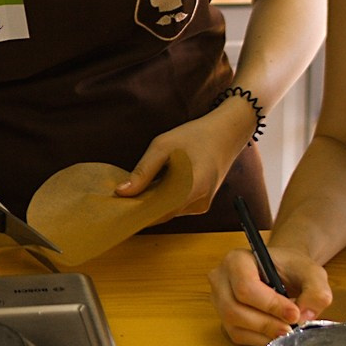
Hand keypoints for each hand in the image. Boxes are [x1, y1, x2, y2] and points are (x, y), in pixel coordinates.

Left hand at [120, 100, 254, 216]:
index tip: (117, 207)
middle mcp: (200, 202)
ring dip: (152, 202)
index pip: (158, 212)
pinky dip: (163, 199)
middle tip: (120, 197)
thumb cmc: (197, 135)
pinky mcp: (202, 202)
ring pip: (169, 211)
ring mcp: (202, 204)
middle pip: (162, 213)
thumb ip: (143, 171)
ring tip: (134, 189)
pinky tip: (152, 187)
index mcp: (193, 189)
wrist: (227, 133)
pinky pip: (177, 206)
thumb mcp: (164, 146)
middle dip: (141, 206)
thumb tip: (122, 192)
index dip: (136, 211)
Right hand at [208, 245, 331, 345]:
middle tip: (290, 328)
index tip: (294, 314)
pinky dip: (258, 340)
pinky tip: (275, 335)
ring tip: (285, 332)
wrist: (283, 273)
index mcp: (236, 260)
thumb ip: (316, 290)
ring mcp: (218, 301)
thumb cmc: (292, 269)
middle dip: (266, 323)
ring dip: (263, 334)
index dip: (270, 305)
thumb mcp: (311, 273)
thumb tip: (305, 314)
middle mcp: (221, 279)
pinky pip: (236, 336)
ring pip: (234, 325)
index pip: (245, 287)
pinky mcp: (224, 319)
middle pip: (234, 309)